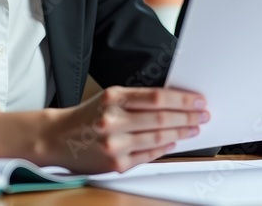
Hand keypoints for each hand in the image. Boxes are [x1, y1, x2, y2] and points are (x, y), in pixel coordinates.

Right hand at [43, 86, 207, 172]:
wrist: (58, 138)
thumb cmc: (87, 115)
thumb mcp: (110, 97)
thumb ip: (138, 99)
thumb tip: (173, 102)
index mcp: (113, 98)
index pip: (157, 98)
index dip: (183, 99)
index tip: (198, 101)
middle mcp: (113, 121)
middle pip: (162, 118)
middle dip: (188, 116)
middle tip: (203, 115)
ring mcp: (115, 144)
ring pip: (158, 138)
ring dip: (181, 133)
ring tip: (193, 128)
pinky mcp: (116, 164)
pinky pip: (148, 155)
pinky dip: (164, 148)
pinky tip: (174, 142)